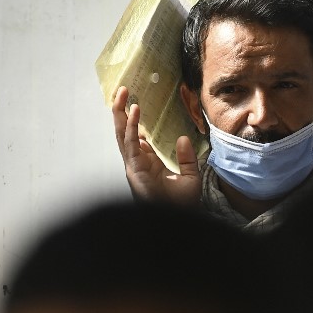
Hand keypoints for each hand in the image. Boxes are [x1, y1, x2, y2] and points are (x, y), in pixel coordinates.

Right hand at [112, 86, 201, 206]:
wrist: (179, 221)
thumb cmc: (182, 206)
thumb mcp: (190, 177)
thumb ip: (187, 158)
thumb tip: (184, 138)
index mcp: (148, 164)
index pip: (137, 139)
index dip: (134, 122)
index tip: (135, 106)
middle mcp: (138, 163)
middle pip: (125, 133)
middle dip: (122, 111)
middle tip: (122, 91)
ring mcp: (134, 166)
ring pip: (123, 134)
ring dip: (121, 113)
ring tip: (123, 93)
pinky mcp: (134, 169)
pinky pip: (131, 143)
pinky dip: (132, 127)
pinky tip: (134, 112)